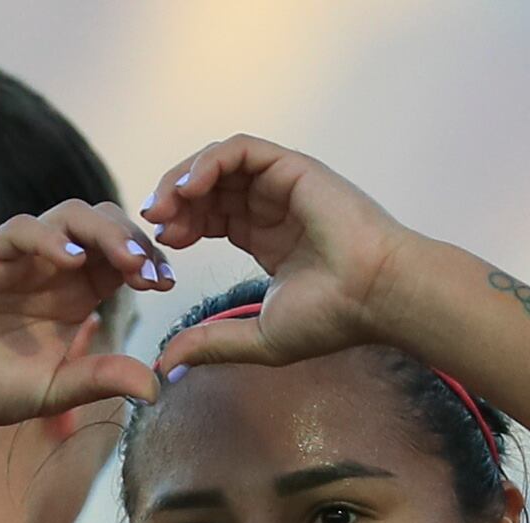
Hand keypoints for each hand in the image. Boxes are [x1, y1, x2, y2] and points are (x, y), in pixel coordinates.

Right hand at [0, 200, 170, 430]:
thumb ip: (100, 380)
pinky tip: (72, 261)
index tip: (167, 284)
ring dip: (104, 232)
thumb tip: (156, 387)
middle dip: (135, 240)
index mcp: (78, 293)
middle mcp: (54, 266)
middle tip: (153, 271)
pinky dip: (49, 238)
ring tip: (125, 261)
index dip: (149, 262)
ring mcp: (21, 256)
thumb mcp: (55, 390)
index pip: (124, 258)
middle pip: (105, 225)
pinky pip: (23, 230)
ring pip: (71, 216)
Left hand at [143, 137, 414, 370]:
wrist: (375, 295)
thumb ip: (212, 344)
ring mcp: (282, 184)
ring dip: (184, 179)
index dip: (183, 226)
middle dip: (175, 202)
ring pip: (219, 163)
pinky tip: (189, 190)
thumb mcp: (259, 338)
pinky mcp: (291, 167)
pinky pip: (240, 150)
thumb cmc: (333, 318)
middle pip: (209, 187)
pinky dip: (209, 163)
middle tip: (154, 225)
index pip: (212, 216)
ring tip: (165, 207)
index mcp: (267, 237)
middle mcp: (273, 205)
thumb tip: (165, 364)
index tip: (162, 248)